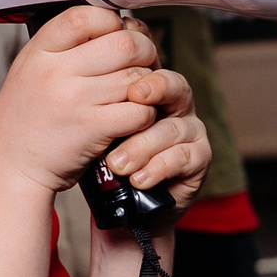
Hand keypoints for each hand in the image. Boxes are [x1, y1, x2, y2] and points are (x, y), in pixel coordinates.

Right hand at [0, 7, 206, 199]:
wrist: (9, 168)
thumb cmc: (23, 121)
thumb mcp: (28, 71)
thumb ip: (62, 48)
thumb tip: (113, 25)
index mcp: (39, 52)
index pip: (85, 16)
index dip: (111, 20)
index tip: (117, 33)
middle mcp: (56, 72)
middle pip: (123, 43)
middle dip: (143, 51)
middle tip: (142, 63)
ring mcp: (75, 100)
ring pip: (136, 77)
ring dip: (147, 86)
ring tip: (137, 94)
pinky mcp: (92, 129)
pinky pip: (138, 111)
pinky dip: (145, 115)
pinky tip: (133, 119)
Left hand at [100, 73, 210, 219]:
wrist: (126, 207)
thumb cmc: (108, 162)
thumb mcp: (96, 132)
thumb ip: (95, 111)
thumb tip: (77, 90)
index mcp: (151, 92)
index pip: (149, 69)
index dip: (137, 68)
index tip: (121, 78)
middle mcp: (176, 106)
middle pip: (174, 86)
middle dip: (156, 88)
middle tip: (134, 97)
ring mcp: (191, 131)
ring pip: (172, 128)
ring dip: (142, 146)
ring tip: (118, 164)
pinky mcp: (199, 158)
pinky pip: (182, 157)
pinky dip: (159, 168)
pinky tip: (139, 179)